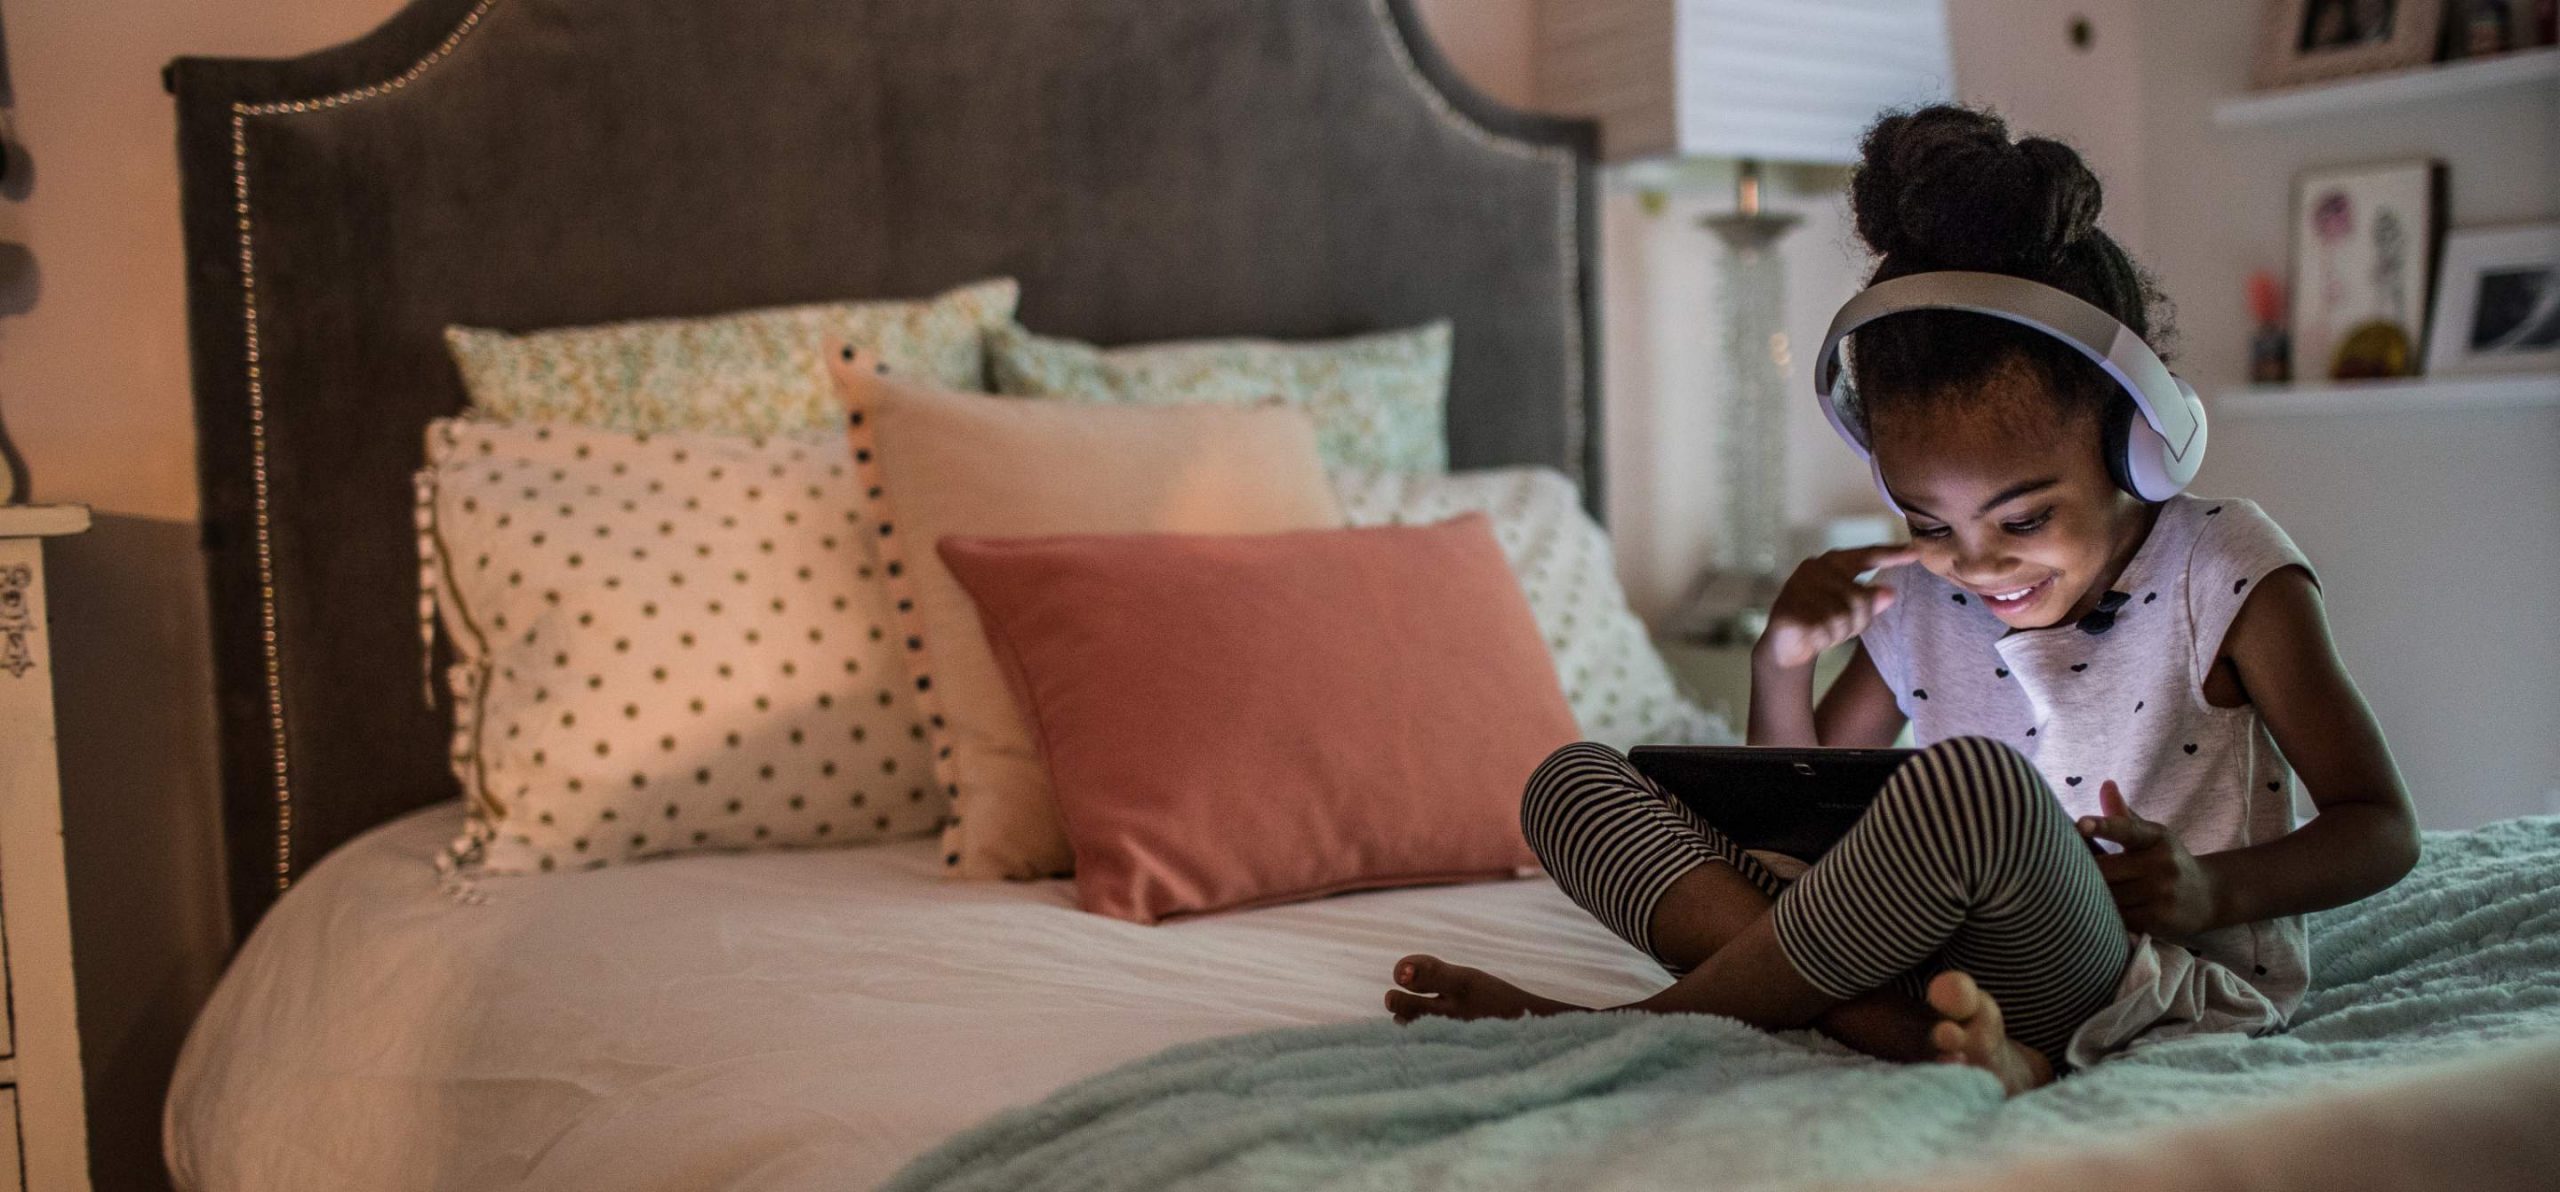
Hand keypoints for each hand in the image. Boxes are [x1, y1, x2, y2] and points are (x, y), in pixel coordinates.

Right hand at [1756, 544, 1917, 669]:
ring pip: (1843, 615)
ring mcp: (1799, 587)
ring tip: (1828, 632)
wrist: (1785, 644)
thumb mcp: (1851, 610)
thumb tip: (1889, 593)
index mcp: (1831, 562)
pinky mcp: (1788, 609)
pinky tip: (1816, 638)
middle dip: (1859, 620)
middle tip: (1845, 630)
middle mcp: (1813, 568)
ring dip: (1841, 632)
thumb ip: (1871, 600)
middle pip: (1859, 596)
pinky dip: (1825, 639)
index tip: (1916, 553)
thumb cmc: (1823, 619)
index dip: (1892, 555)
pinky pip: (1824, 629)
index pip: (1867, 556)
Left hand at [2080, 781, 2219, 938]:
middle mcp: (2162, 863)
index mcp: (2156, 837)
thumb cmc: (2166, 861)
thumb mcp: (2152, 836)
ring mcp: (2163, 892)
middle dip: (2084, 872)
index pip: (2127, 829)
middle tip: (2062, 872)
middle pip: (2106, 869)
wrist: (2208, 897)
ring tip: (2079, 893)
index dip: (2102, 826)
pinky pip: (2119, 917)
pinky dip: (2106, 916)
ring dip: (2091, 896)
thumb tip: (2106, 785)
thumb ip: (2124, 816)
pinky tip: (2100, 913)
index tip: (2080, 824)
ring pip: (2109, 896)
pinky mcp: (2159, 918)